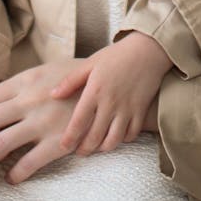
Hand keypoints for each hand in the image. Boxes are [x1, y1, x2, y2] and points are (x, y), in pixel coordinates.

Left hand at [0, 59, 83, 184]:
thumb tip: (3, 94)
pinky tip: (14, 176)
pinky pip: (24, 167)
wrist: (118, 84)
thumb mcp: (54, 68)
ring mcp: (42, 124)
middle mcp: (30, 101)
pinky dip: (15, 175)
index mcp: (29, 80)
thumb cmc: (82, 76)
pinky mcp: (56, 145)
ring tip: (2, 154)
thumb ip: (29, 79)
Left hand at [49, 32, 171, 154]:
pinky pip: (131, 134)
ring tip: (96, 147)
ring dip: (103, 148)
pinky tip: (116, 136)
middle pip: (95, 136)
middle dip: (85, 149)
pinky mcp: (141, 111)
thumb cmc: (117, 55)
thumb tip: (52, 95)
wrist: (148, 49)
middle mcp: (111, 103)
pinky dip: (123, 140)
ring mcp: (127, 109)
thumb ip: (71, 80)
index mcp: (95, 91)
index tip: (64, 146)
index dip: (69, 139)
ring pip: (114, 140)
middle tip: (79, 151)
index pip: (78, 122)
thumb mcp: (91, 63)